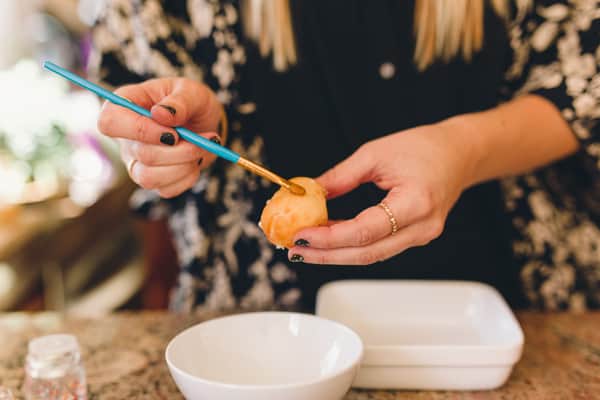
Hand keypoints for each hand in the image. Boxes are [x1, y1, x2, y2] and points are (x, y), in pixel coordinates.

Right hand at [97, 78, 222, 197]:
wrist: (205, 123)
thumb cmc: (191, 102)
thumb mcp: (191, 92)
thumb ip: (179, 101)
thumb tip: (161, 115)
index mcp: (126, 106)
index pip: (109, 122)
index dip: (140, 131)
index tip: (173, 132)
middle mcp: (125, 138)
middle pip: (141, 154)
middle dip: (180, 150)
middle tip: (204, 139)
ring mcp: (136, 162)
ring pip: (149, 178)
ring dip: (184, 166)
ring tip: (201, 149)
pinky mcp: (152, 180)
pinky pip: (165, 189)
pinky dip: (188, 177)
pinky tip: (195, 161)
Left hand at [288, 122, 476, 264]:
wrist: (459, 153)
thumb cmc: (424, 147)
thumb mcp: (375, 153)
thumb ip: (341, 177)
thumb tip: (309, 193)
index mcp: (416, 202)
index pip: (365, 231)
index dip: (330, 238)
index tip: (301, 234)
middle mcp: (423, 227)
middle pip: (367, 253)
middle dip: (326, 255)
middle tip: (295, 249)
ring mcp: (422, 236)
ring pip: (371, 255)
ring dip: (335, 253)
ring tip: (305, 247)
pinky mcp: (415, 237)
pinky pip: (379, 247)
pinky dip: (351, 245)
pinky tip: (328, 239)